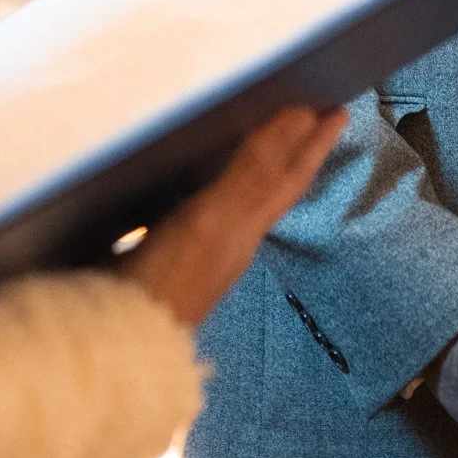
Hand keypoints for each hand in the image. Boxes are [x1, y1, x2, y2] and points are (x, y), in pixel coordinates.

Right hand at [123, 107, 346, 326]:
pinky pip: (203, 209)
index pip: (290, 176)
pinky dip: (209, 185)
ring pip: (242, 198)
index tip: (340, 111)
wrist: (117, 346)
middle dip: (296, 151)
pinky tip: (188, 181)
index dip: (314, 144)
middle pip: (273, 187)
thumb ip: (252, 172)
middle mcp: (228, 239)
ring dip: (257, 165)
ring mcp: (196, 252)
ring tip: (266, 136)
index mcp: (244, 228)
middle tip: (320, 116)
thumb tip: (300, 117)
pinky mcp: (161, 257)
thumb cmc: (166, 283)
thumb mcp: (214, 219)